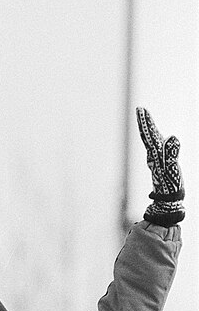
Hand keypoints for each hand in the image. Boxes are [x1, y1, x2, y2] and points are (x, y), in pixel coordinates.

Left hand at [136, 107, 184, 225]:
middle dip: (145, 122)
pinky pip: (156, 148)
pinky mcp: (161, 164)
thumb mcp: (172, 170)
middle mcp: (153, 156)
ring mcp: (156, 160)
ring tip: (145, 117)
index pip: (149, 136)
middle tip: (140, 109)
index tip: (141, 110)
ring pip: (151, 141)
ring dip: (148, 129)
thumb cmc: (170, 187)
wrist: (167, 201)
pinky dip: (155, 139)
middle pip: (148, 136)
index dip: (145, 123)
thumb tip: (172, 137)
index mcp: (155, 155)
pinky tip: (156, 136)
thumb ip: (171, 154)